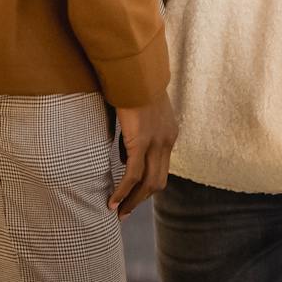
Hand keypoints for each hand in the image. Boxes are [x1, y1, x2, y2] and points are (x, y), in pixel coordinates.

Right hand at [107, 89, 178, 216]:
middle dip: (141, 199)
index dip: (147, 185)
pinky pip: (132, 174)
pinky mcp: (140, 141)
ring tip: (117, 212)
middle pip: (158, 181)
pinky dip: (123, 191)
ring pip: (147, 183)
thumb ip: (135, 138)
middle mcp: (167, 140)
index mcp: (169, 134)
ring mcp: (156, 142)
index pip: (161, 168)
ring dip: (132, 201)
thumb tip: (124, 159)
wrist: (135, 69)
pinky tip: (112, 201)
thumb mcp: (138, 116)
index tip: (133, 196)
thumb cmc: (132, 88)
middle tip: (124, 212)